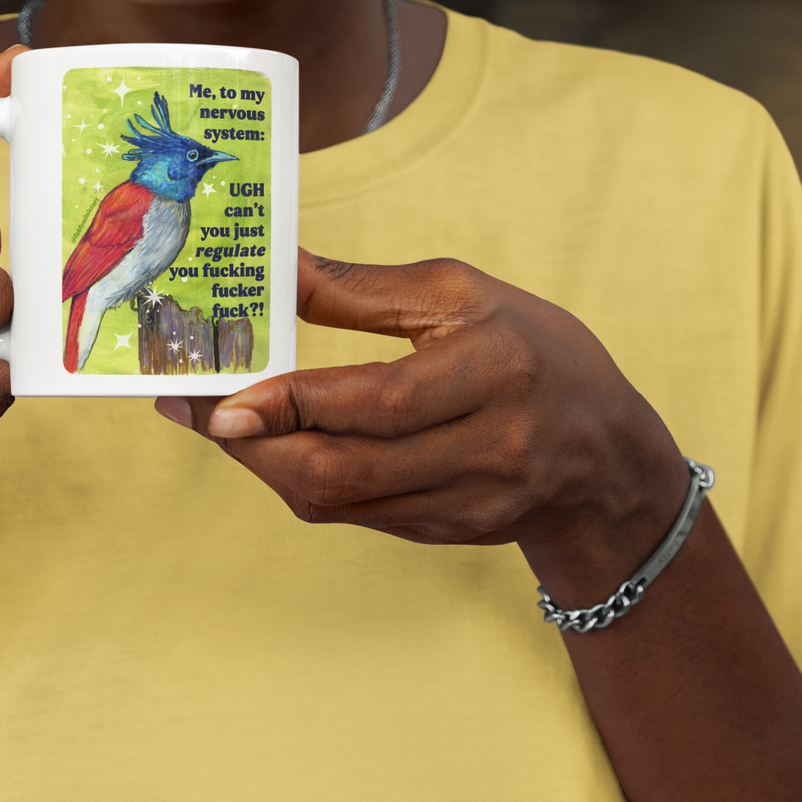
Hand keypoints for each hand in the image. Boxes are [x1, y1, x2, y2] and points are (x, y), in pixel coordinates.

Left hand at [157, 251, 688, 597]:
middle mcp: (489, 449)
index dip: (294, 404)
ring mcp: (470, 504)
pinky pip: (357, 515)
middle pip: (347, 469)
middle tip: (196, 407)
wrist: (605, 457)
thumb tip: (274, 267)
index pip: (379, 403)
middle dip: (257, 444)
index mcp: (497, 373)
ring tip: (219, 421)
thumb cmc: (531, 351)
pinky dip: (305, 480)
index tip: (224, 396)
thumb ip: (361, 290)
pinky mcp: (449, 535)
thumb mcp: (462, 296)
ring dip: (268, 464)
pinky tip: (274, 446)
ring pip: (341, 502)